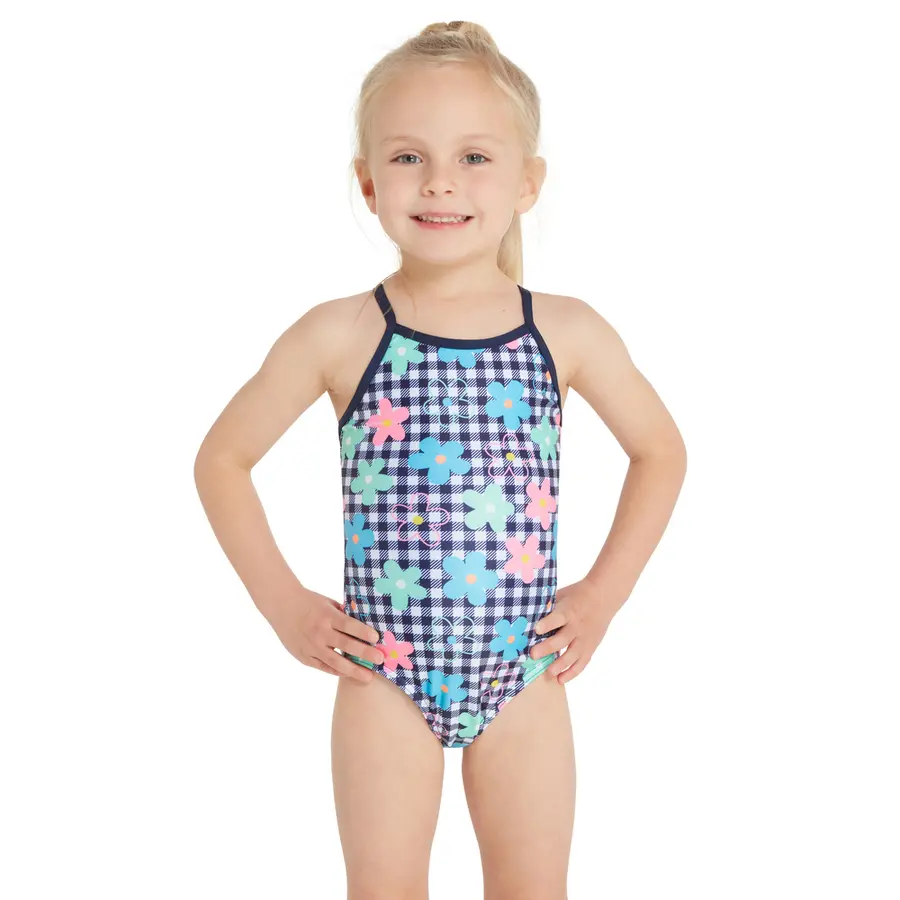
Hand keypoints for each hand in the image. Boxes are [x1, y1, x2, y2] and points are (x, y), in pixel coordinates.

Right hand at [263, 585, 383, 681]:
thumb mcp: (328, 603)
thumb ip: (343, 614)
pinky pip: (323, 667)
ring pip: (335, 662)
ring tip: (368, 677)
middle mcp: (320, 632)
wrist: (282, 606)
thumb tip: (364, 623)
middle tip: (380, 659)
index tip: (377, 639)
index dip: (364, 633)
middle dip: (365, 654)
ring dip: (354, 670)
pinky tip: (348, 673)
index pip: (349, 626)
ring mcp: (311, 646)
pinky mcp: (304, 656)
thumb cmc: (309, 602)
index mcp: (327, 616)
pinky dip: (336, 671)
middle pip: (346, 646)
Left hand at [531, 578, 619, 684]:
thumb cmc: (576, 595)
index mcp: (568, 611)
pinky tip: (561, 680)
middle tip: (533, 655)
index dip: (547, 624)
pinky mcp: (590, 647)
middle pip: (562, 639)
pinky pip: (582, 663)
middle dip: (547, 648)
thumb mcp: (562, 596)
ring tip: (549, 673)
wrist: (603, 596)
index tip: (536, 629)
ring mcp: (584, 638)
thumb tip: (526, 618)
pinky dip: (572, 672)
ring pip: (573, 655)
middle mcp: (577, 626)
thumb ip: (549, 608)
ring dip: (560, 665)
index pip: (557, 618)